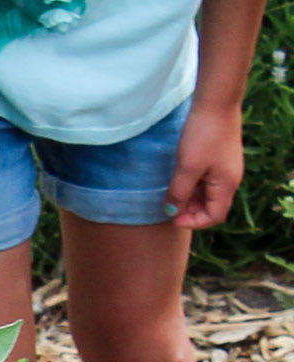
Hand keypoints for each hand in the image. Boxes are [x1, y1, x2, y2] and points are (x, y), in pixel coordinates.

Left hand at [166, 103, 243, 229]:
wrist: (215, 103)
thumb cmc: (203, 136)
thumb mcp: (187, 168)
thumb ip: (179, 193)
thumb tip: (171, 212)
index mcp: (227, 185)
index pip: (214, 216)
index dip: (193, 221)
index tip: (172, 217)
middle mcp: (229, 179)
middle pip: (210, 206)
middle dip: (189, 210)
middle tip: (168, 205)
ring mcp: (224, 168)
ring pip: (206, 193)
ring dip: (188, 197)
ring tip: (170, 192)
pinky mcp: (218, 158)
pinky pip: (205, 180)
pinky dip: (191, 184)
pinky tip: (177, 179)